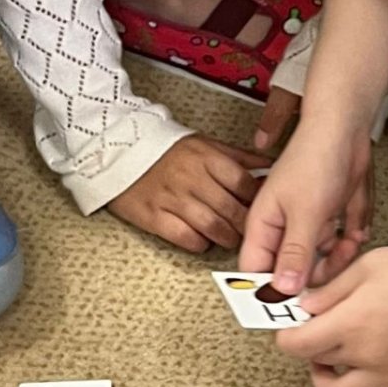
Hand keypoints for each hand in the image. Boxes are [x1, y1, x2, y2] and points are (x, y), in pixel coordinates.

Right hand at [106, 135, 260, 252]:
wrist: (117, 151)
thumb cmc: (166, 150)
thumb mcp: (205, 144)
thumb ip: (238, 157)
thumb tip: (270, 166)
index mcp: (207, 157)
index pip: (244, 184)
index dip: (257, 201)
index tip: (263, 209)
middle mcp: (191, 178)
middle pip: (231, 209)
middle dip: (246, 225)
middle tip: (252, 232)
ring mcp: (172, 198)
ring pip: (212, 226)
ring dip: (227, 237)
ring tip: (231, 238)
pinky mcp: (153, 216)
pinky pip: (185, 237)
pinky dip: (199, 243)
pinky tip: (203, 240)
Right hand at [240, 110, 372, 293]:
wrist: (344, 129)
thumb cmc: (315, 160)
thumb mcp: (305, 213)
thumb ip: (294, 254)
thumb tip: (282, 290)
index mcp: (263, 226)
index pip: (256, 272)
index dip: (271, 291)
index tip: (294, 305)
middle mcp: (282, 229)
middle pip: (290, 272)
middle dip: (314, 275)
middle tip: (335, 271)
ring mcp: (306, 224)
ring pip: (317, 262)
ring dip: (336, 260)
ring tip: (350, 244)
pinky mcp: (328, 218)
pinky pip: (337, 246)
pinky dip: (348, 243)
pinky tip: (357, 231)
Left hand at [277, 244, 387, 386]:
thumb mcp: (369, 265)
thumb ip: (331, 290)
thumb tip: (305, 309)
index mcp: (353, 322)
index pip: (297, 345)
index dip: (286, 335)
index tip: (291, 327)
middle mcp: (368, 356)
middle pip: (317, 362)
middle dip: (311, 345)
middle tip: (319, 329)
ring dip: (327, 381)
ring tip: (333, 363)